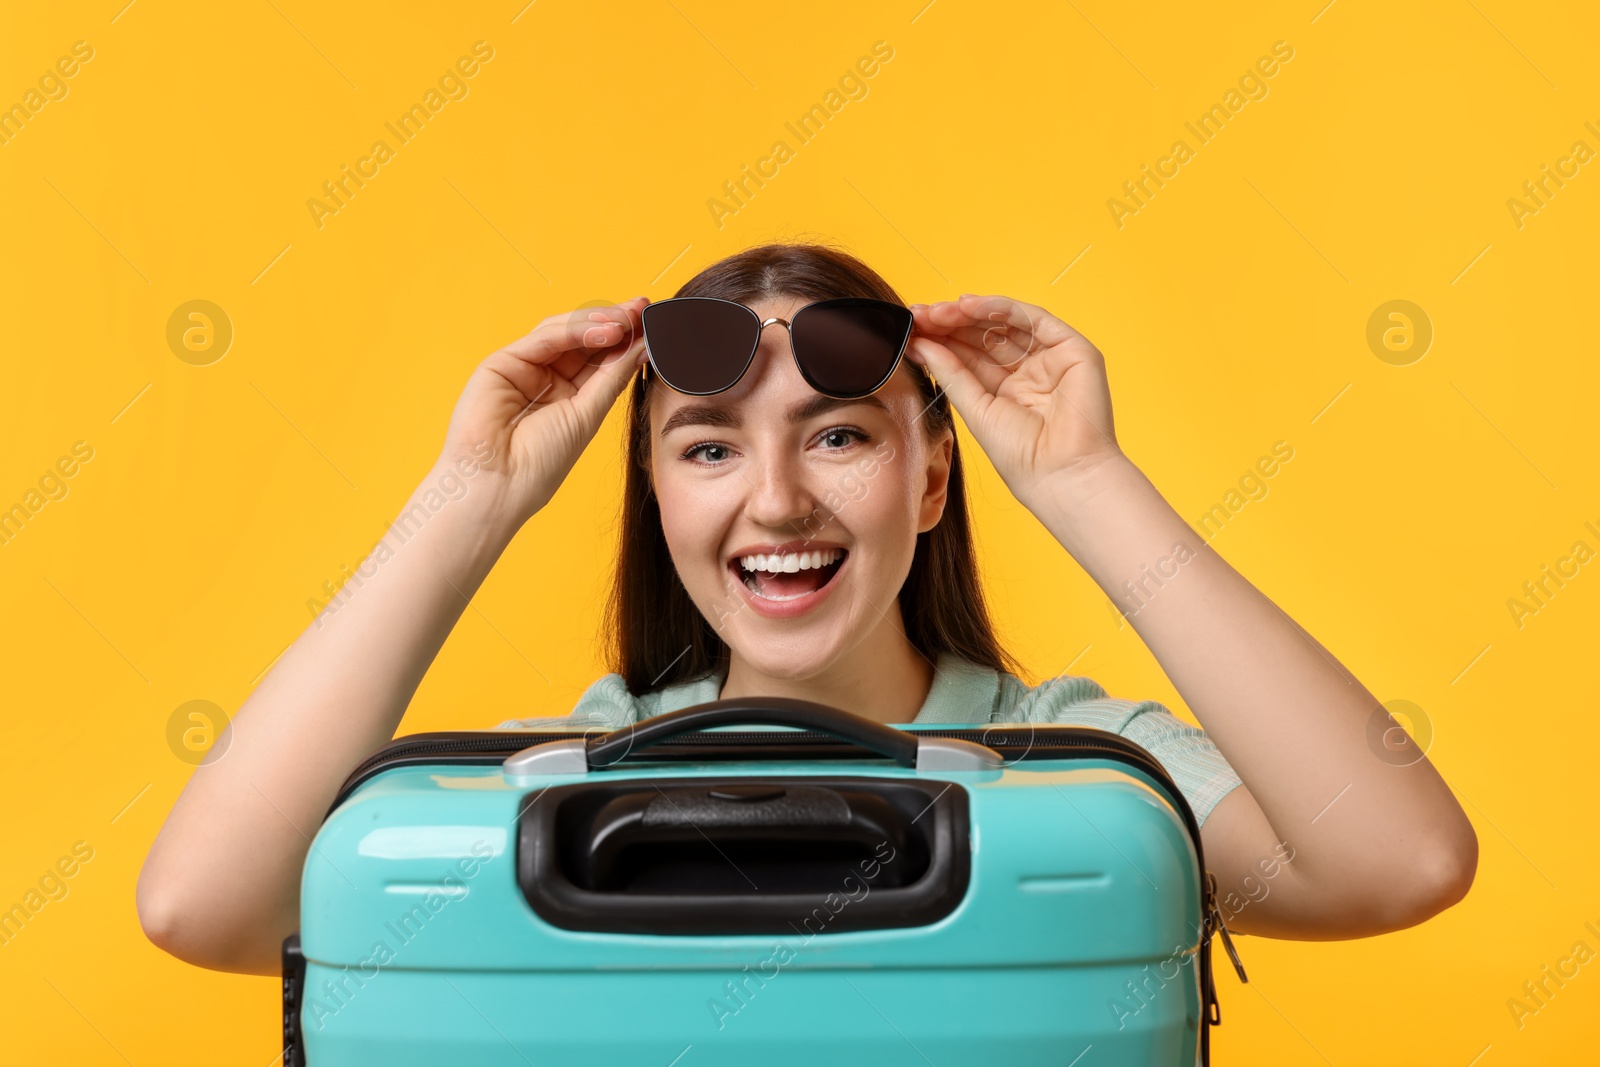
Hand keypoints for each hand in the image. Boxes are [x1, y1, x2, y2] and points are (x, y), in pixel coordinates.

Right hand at [438, 297, 648, 527]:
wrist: (499, 485)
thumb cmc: (541, 463)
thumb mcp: (588, 415)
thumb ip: (612, 377)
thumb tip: (644, 346)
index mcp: (569, 395)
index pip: (601, 358)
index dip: (626, 340)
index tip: (654, 324)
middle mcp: (546, 378)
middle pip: (584, 339)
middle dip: (615, 323)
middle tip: (643, 310)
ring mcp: (524, 368)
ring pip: (564, 333)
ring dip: (598, 323)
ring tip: (627, 320)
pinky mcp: (502, 362)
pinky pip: (542, 339)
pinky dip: (574, 331)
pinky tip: (604, 332)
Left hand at [907, 294, 1124, 506]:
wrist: (1062, 474)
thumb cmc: (1023, 457)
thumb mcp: (975, 410)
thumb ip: (950, 374)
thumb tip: (919, 345)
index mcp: (1006, 390)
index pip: (970, 355)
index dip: (940, 340)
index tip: (910, 330)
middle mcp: (1029, 371)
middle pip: (985, 335)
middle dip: (950, 323)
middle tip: (918, 315)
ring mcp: (1051, 358)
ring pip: (1006, 323)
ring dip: (969, 313)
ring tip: (937, 312)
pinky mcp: (1073, 349)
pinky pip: (1033, 319)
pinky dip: (1000, 308)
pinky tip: (968, 305)